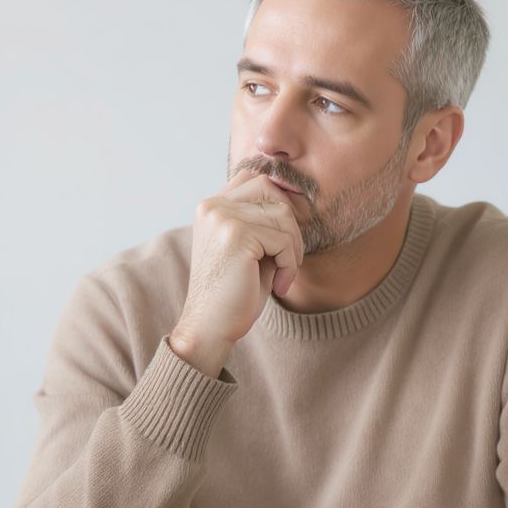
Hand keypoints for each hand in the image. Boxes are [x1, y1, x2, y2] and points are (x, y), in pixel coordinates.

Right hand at [170, 172, 304, 376]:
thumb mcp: (248, 249)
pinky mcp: (236, 234)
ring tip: (283, 275)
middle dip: (290, 224)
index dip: (279, 202)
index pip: (255, 179)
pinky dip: (289, 265)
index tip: (284, 238)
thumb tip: (297, 199)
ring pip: (282, 215)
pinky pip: (283, 240)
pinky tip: (278, 286)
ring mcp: (222, 217)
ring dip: (292, 248)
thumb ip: (261, 221)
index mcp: (211, 206)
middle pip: (272, 190)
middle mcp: (212, 206)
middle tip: (289, 259)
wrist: (209, 328)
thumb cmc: (232, 293)